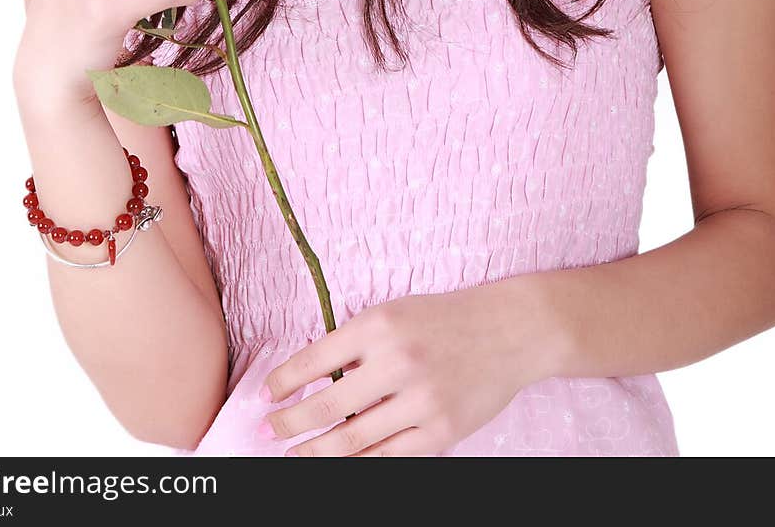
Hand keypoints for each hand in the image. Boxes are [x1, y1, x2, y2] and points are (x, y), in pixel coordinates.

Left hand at [258, 277, 556, 456]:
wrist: (510, 330)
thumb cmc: (445, 318)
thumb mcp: (395, 311)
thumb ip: (356, 341)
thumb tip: (310, 377)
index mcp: (379, 325)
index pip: (315, 359)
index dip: (283, 381)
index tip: (265, 395)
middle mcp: (397, 362)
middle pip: (327, 406)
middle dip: (290, 423)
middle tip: (267, 430)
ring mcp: (421, 401)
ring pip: (353, 440)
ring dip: (316, 452)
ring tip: (294, 454)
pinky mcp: (441, 432)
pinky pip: (388, 456)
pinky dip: (359, 463)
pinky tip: (340, 462)